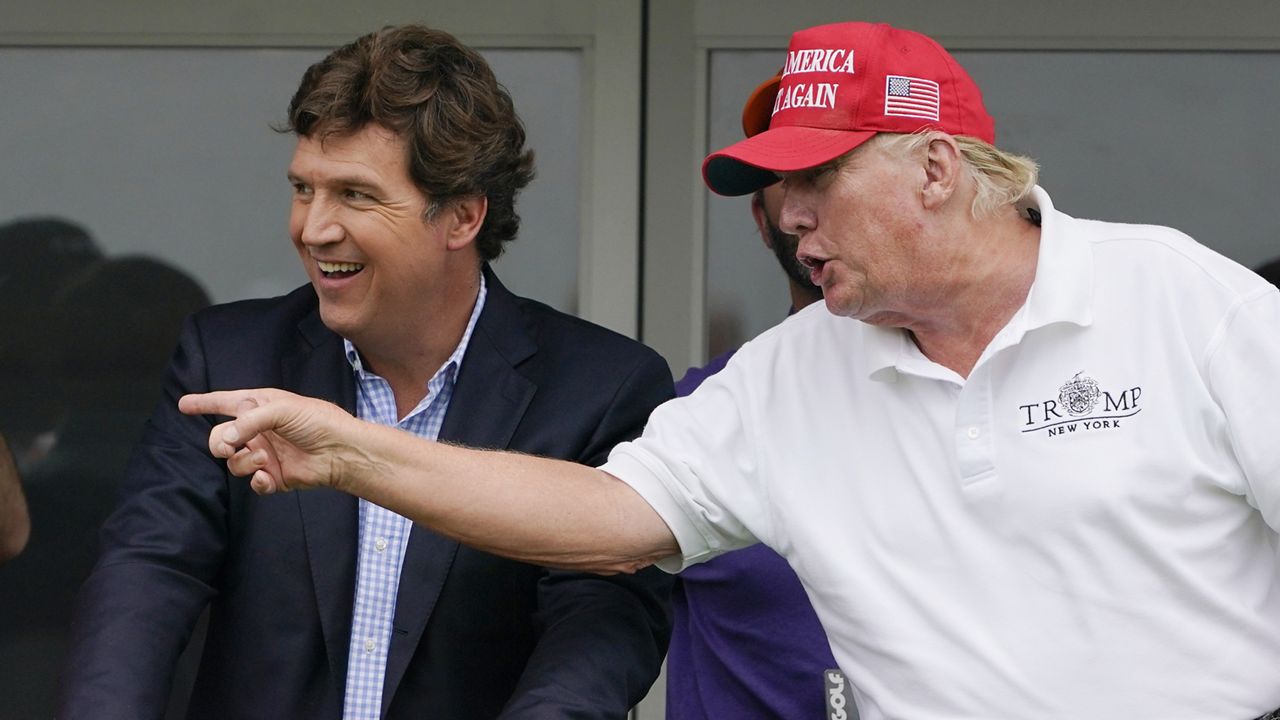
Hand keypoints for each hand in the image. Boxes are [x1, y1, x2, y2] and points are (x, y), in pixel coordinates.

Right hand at [178, 389, 356, 494]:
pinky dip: (257, 481)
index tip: (184, 404)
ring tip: (265, 459)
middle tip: (228, 447)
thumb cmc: (318, 421)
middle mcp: (259, 431)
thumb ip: (248, 422)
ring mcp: (266, 454)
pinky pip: (253, 482)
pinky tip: (269, 476)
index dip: (204, 403)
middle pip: (221, 438)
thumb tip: (224, 441)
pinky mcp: (274, 476)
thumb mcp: (282, 409)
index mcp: (260, 407)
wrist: (341, 450)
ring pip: (234, 462)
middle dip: (218, 444)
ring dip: (244, 462)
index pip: (226, 403)